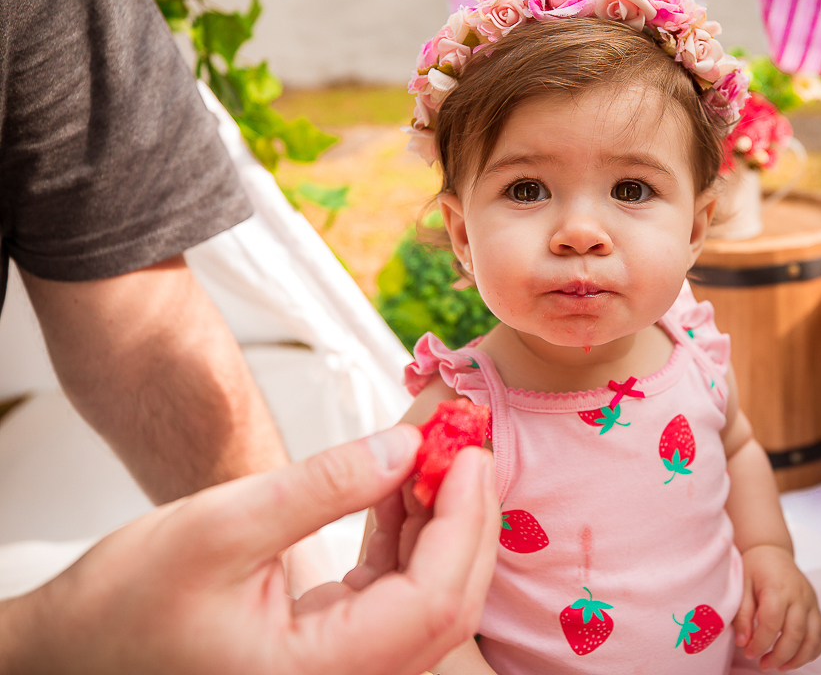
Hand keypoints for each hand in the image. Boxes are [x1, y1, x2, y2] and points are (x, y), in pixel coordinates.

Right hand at [0, 424, 499, 674]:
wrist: (77, 650)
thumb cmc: (125, 605)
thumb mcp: (222, 527)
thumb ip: (324, 488)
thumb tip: (406, 447)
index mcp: (319, 674)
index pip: (434, 601)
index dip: (465, 521)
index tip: (468, 450)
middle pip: (447, 605)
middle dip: (466, 519)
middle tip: (464, 444)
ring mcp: (342, 669)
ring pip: (429, 598)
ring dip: (439, 522)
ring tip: (433, 453)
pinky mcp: (332, 646)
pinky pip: (395, 592)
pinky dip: (406, 536)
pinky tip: (398, 483)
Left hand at [734, 544, 820, 669]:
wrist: (772, 551)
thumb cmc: (754, 568)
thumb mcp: (741, 585)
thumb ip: (742, 614)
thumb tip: (743, 642)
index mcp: (777, 587)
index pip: (772, 621)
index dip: (761, 642)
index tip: (749, 652)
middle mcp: (799, 595)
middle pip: (795, 633)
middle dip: (780, 655)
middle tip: (764, 665)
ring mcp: (811, 601)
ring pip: (813, 637)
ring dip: (799, 658)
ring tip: (781, 667)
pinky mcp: (816, 607)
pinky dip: (813, 650)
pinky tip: (797, 658)